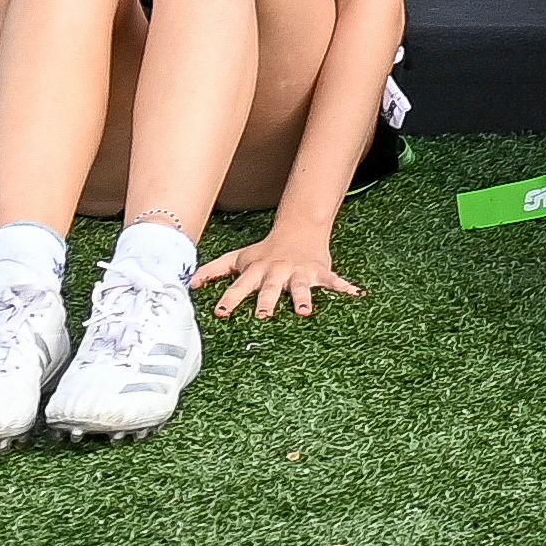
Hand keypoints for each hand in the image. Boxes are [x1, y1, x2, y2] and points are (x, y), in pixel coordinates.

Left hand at [198, 224, 358, 318]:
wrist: (299, 229)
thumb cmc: (265, 251)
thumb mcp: (239, 258)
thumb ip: (213, 270)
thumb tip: (189, 284)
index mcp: (257, 271)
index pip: (240, 286)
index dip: (230, 298)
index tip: (221, 312)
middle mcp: (277, 272)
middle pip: (271, 288)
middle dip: (267, 302)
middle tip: (264, 317)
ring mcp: (300, 272)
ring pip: (301, 286)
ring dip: (303, 298)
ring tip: (305, 313)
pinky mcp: (320, 272)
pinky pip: (333, 281)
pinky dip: (345, 288)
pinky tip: (356, 296)